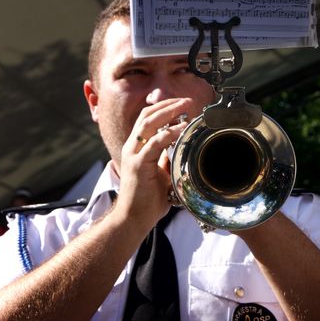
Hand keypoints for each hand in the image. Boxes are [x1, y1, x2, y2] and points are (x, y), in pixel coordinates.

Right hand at [113, 98, 191, 232]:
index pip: (148, 117)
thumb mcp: (159, 172)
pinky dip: (169, 133)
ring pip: (149, 123)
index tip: (182, 104)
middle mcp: (132, 147)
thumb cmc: (146, 198)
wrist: (133, 219)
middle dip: (168, 105)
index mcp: (136, 147)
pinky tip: (181, 129)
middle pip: (148, 115)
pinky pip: (155, 143)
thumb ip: (164, 158)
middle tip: (187, 101)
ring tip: (185, 108)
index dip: (164, 107)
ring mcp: (133, 155)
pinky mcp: (138, 165)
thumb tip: (177, 148)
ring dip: (169, 112)